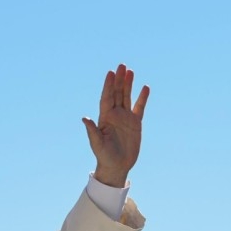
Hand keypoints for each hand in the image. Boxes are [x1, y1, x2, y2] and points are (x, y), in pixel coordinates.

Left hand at [82, 64, 149, 187]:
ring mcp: (125, 118)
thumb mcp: (97, 143)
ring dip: (129, 84)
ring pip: (127, 97)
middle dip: (119, 80)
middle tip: (122, 65)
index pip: (107, 97)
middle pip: (117, 93)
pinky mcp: (135, 124)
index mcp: (104, 118)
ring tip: (130, 71)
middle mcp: (114, 115)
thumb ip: (92, 130)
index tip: (110, 73)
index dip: (108, 85)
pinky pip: (139, 108)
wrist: (116, 166)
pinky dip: (142, 98)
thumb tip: (84, 118)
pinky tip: (145, 88)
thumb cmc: (104, 156)